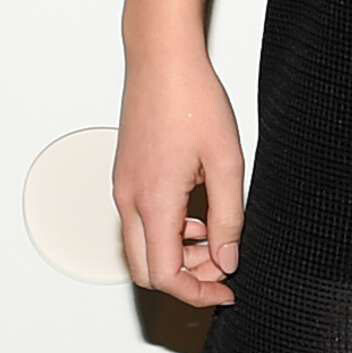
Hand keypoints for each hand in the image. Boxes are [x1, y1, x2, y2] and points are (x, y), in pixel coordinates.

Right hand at [113, 50, 248, 309]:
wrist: (161, 60)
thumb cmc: (192, 100)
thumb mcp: (227, 163)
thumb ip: (229, 218)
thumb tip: (227, 260)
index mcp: (154, 201)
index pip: (165, 276)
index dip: (197, 293)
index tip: (226, 290)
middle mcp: (129, 200)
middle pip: (146, 271)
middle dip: (186, 278)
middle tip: (222, 265)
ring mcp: (123, 188)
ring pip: (142, 248)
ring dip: (177, 255)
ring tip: (213, 235)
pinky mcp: (125, 176)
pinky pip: (139, 222)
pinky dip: (166, 232)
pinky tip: (195, 213)